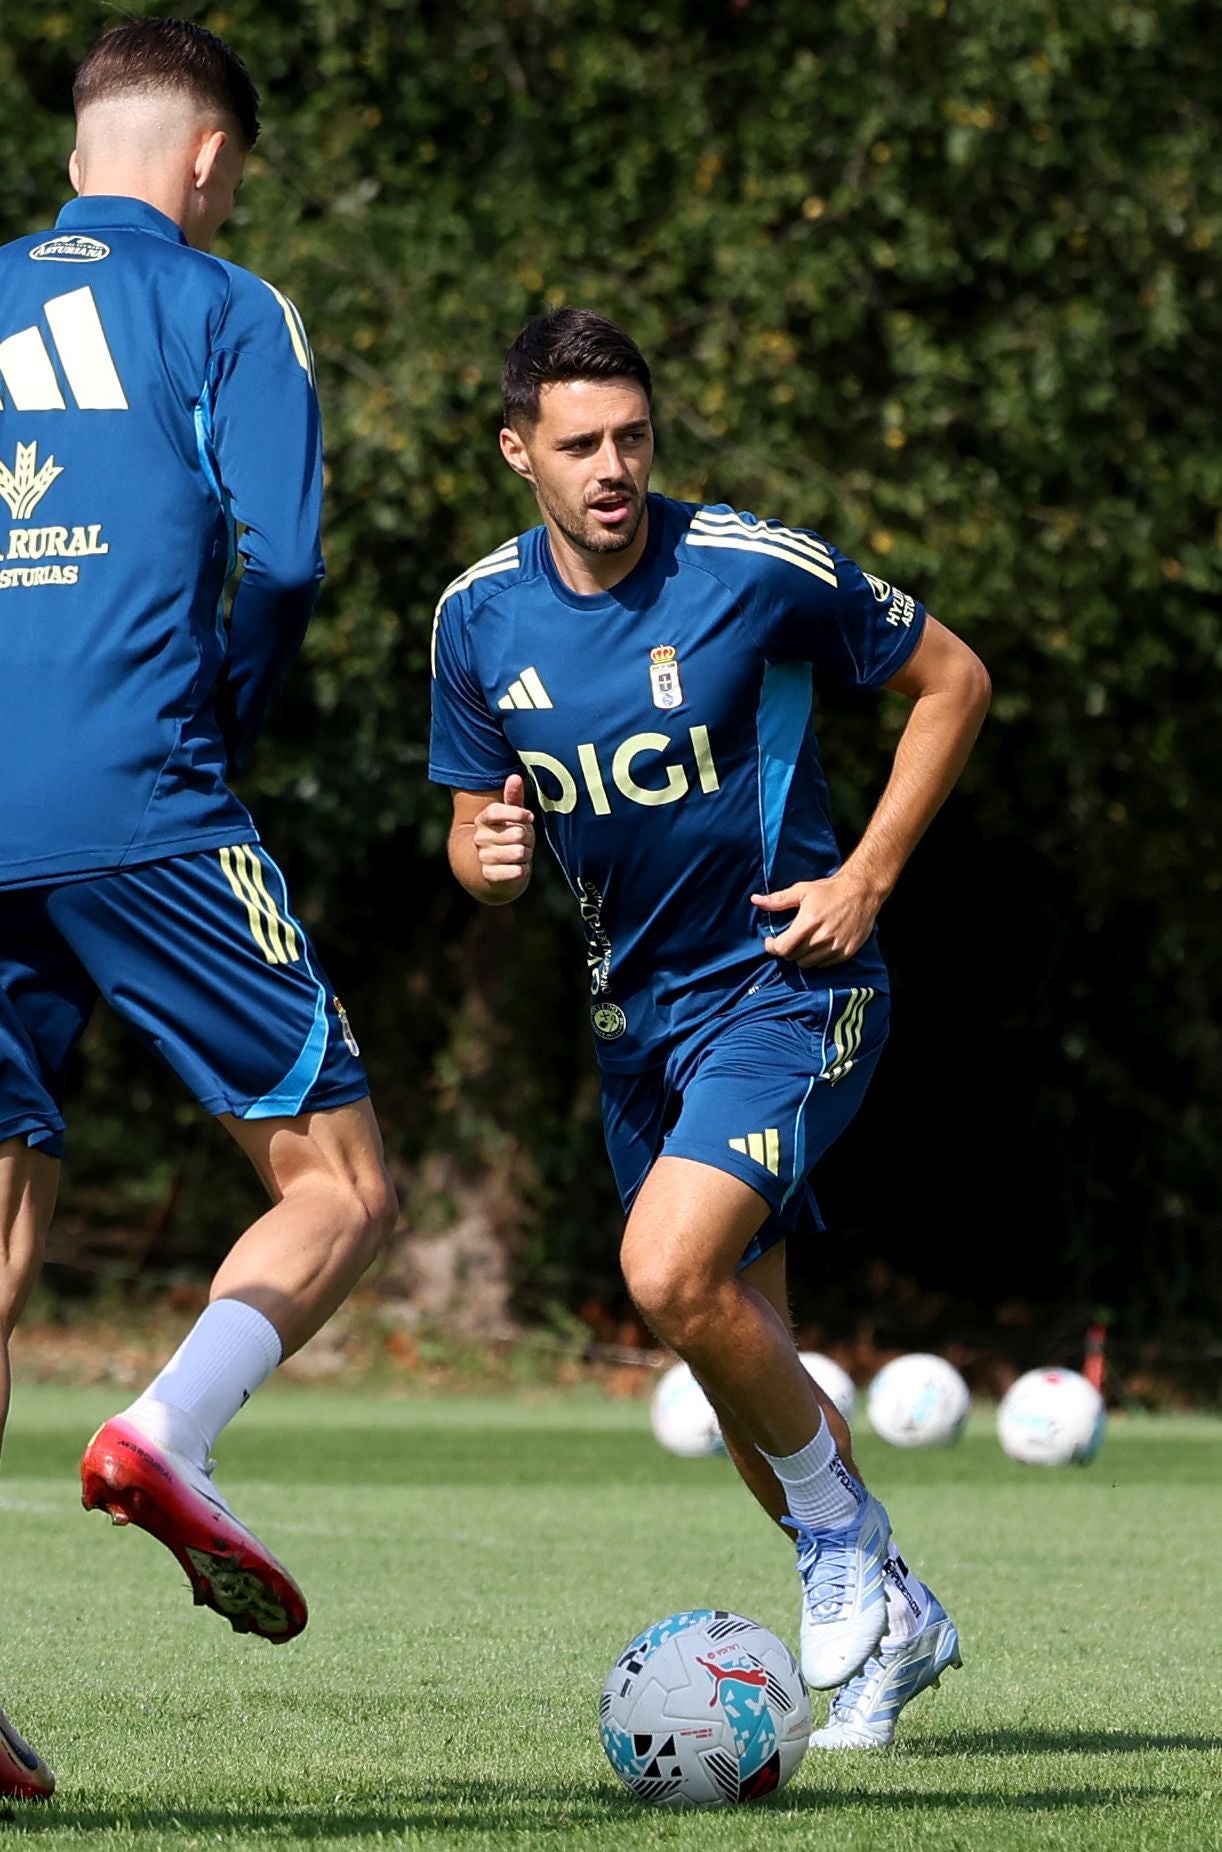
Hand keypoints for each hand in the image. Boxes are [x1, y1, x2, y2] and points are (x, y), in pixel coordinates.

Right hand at [473, 773, 534, 887]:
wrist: (501, 870)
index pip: (495, 811)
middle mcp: (479, 838)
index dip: (516, 813)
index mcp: (483, 820)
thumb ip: (514, 798)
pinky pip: (513, 870)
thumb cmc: (510, 838)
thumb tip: (515, 777)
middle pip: (514, 833)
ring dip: (526, 854)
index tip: (530, 817)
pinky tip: (519, 868)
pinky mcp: (489, 874)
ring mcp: (483, 857)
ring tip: (521, 854)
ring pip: (517, 852)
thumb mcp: (514, 817)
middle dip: (527, 838)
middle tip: (524, 841)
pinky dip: (521, 869)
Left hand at [751, 871, 882, 967]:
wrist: (862, 892)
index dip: (773, 947)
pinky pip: (824, 964)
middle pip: (793, 957)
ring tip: (803, 942)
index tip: (771, 941)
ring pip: (807, 964)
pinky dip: (817, 958)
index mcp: (808, 922)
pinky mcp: (846, 952)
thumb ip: (778, 900)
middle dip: (786, 950)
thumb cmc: (829, 890)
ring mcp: (836, 947)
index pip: (783, 948)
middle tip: (788, 939)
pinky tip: (818, 945)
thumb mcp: (802, 890)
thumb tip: (755, 900)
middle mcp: (822, 938)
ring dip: (801, 955)